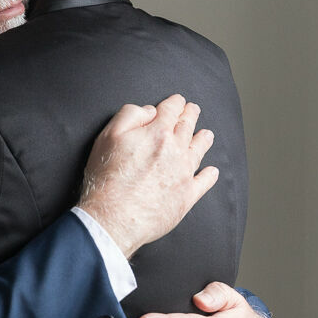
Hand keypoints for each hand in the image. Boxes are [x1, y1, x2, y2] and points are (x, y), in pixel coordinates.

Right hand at [76, 94, 217, 257]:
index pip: (171, 110)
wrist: (114, 217)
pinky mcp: (187, 196)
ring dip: (203, 139)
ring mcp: (184, 173)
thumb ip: (130, 115)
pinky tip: (211, 171)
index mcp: (158, 132)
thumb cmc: (107, 177)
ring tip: (206, 134)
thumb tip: (149, 111)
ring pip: (200, 149)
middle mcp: (176, 150)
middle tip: (193, 110)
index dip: (175, 102)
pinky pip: (204, 181)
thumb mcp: (109, 136)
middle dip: (190, 115)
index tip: (177, 100)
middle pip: (188, 126)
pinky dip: (209, 174)